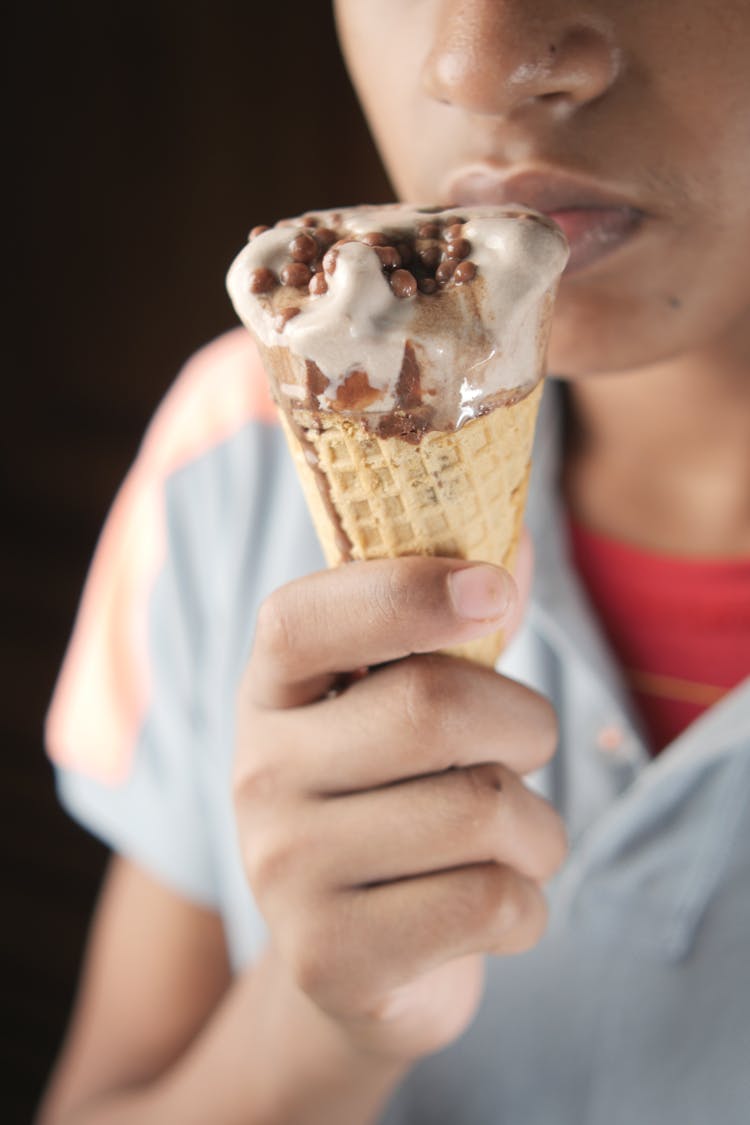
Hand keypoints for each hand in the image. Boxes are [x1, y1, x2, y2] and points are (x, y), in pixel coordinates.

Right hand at [234, 544, 565, 1062]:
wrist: (353, 964)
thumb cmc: (397, 802)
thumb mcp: (405, 706)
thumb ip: (457, 624)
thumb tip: (516, 542)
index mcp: (270, 691)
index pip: (306, 618)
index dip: (408, 591)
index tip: (497, 593)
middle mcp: (257, 773)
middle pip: (430, 709)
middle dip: (525, 724)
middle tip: (526, 746)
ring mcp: (283, 872)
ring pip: (483, 813)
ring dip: (540, 828)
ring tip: (510, 841)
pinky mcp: (331, 958)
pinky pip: (493, 904)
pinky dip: (530, 903)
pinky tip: (492, 906)